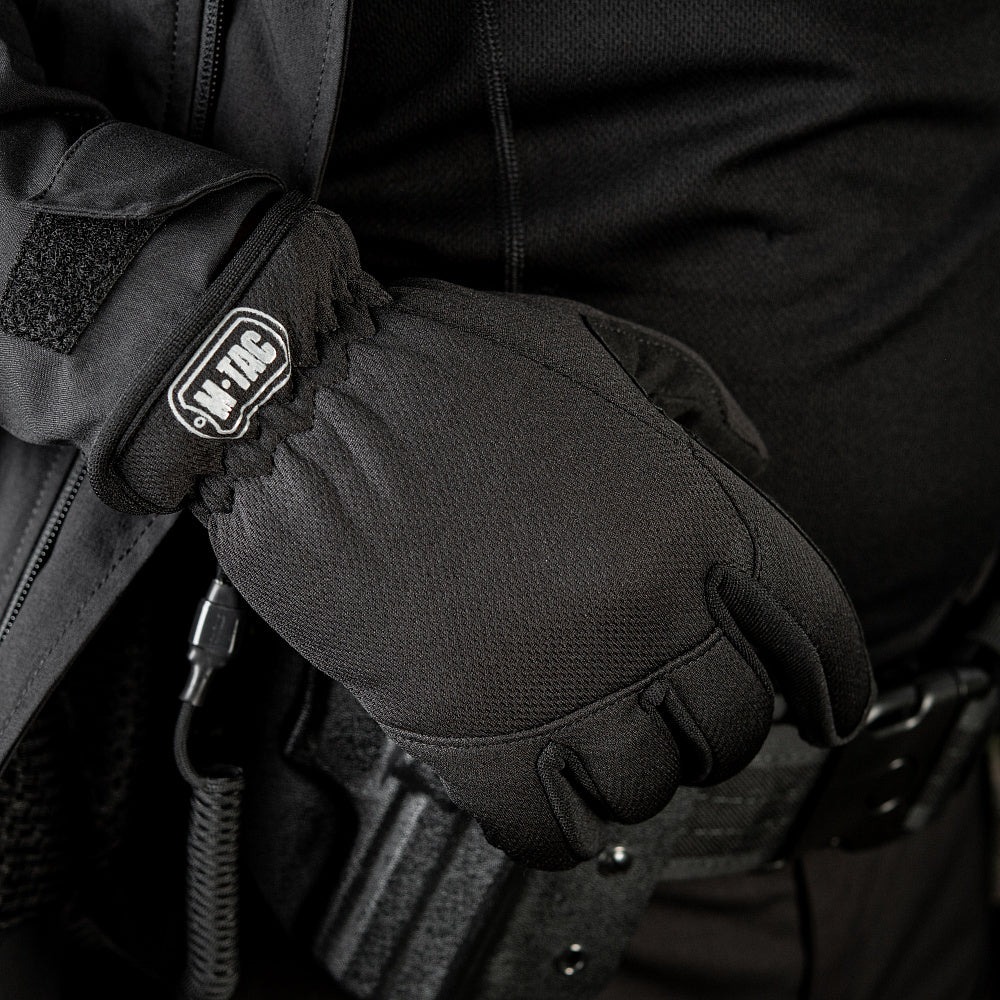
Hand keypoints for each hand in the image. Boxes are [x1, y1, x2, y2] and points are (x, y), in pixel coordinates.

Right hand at [95, 196, 873, 868]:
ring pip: (646, 788)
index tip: (822, 696)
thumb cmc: (440, 365)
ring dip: (635, 773)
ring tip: (601, 742)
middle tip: (683, 709)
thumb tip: (756, 457)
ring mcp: (556, 685)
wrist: (304, 400)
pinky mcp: (464, 734)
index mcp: (688, 521)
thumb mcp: (591, 342)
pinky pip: (544, 829)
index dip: (831, 672)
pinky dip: (554, 828)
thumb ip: (694, 397)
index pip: (817, 633)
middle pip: (735, 723)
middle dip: (719, 723)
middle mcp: (643, 615)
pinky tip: (543, 795)